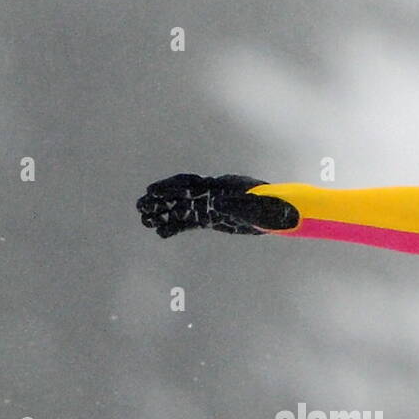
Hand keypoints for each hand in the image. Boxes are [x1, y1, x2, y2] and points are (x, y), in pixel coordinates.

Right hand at [135, 173, 298, 237]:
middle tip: (139, 205)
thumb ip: (248, 206)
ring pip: (181, 209)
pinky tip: (160, 233)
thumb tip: (224, 205)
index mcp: (220, 188)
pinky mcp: (211, 218)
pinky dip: (174, 226)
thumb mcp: (262, 206)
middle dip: (160, 200)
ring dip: (162, 213)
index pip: (191, 185)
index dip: (172, 188)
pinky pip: (189, 223)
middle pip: (181, 195)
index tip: (153, 191)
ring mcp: (209, 207)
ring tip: (143, 219)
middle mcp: (211, 194)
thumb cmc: (273, 206)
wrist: (278, 211)